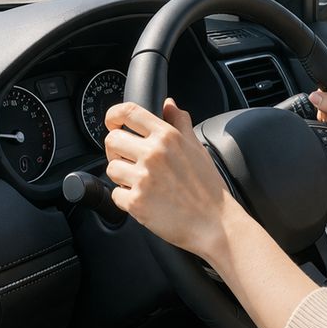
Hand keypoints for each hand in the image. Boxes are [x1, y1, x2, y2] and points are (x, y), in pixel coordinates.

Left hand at [104, 98, 249, 260]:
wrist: (215, 223)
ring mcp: (143, 178)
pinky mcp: (136, 202)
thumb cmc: (208, 188)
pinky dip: (126, 198)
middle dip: (116, 150)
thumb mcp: (196, 147)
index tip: (113, 124)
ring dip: (121, 176)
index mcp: (167, 136)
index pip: (128, 112)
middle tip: (129, 160)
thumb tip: (169, 104)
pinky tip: (145, 200)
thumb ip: (180, 122)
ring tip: (141, 183)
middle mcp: (153, 153)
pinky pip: (115, 194)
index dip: (113, 116)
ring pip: (111, 168)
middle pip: (112, 140)